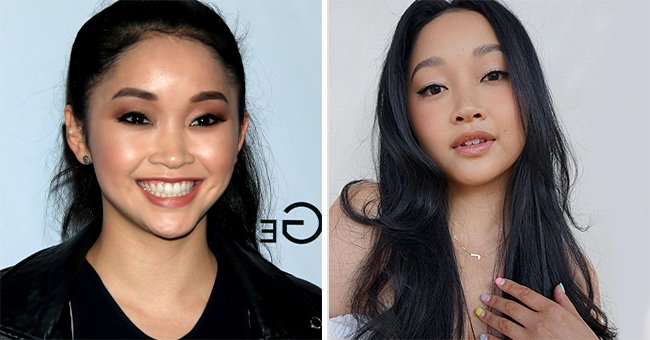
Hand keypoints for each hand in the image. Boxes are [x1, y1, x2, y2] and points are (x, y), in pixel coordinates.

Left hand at [475, 277, 596, 339]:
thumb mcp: (578, 319)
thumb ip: (565, 303)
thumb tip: (558, 287)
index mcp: (551, 310)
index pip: (525, 293)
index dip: (509, 286)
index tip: (498, 281)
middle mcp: (539, 322)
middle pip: (511, 307)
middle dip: (494, 301)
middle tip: (483, 297)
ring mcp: (531, 338)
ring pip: (504, 324)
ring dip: (490, 318)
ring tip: (479, 313)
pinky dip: (493, 339)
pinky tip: (484, 335)